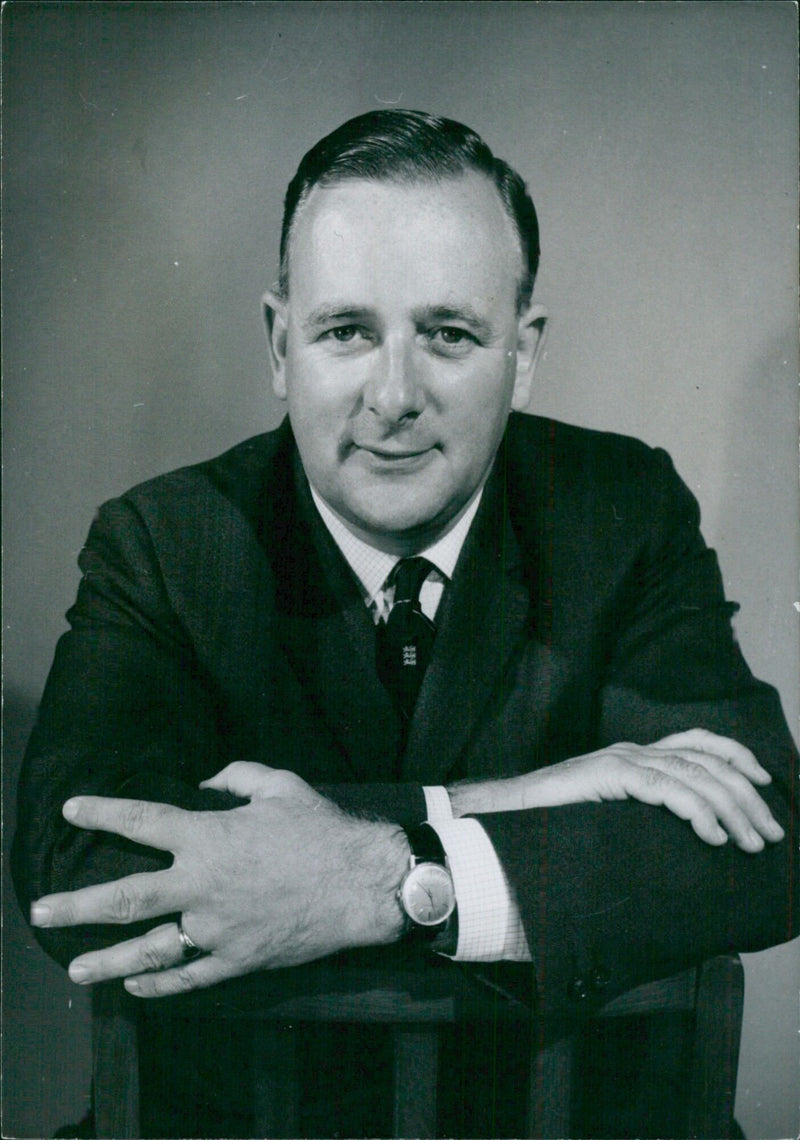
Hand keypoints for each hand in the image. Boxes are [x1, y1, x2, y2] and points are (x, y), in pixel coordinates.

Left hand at [30, 763, 408, 996]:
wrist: (364, 883)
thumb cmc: (322, 828)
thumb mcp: (280, 785)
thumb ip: (236, 778)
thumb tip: (206, 783)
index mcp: (210, 836)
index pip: (142, 820)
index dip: (103, 812)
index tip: (71, 809)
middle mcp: (202, 885)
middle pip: (127, 897)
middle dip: (78, 904)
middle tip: (41, 911)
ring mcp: (217, 928)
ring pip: (151, 949)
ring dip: (109, 960)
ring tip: (76, 969)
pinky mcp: (238, 958)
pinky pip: (191, 976)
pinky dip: (161, 984)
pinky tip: (137, 987)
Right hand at [449, 729, 784, 851]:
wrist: (500, 814)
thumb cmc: (549, 826)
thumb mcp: (607, 819)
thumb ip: (639, 820)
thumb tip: (680, 848)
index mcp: (633, 757)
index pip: (696, 744)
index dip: (735, 756)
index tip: (765, 782)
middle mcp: (631, 751)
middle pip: (705, 762)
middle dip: (746, 795)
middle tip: (770, 832)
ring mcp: (620, 760)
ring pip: (693, 775)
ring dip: (730, 809)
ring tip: (750, 842)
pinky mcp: (608, 775)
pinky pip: (665, 788)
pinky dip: (696, 811)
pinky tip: (713, 837)